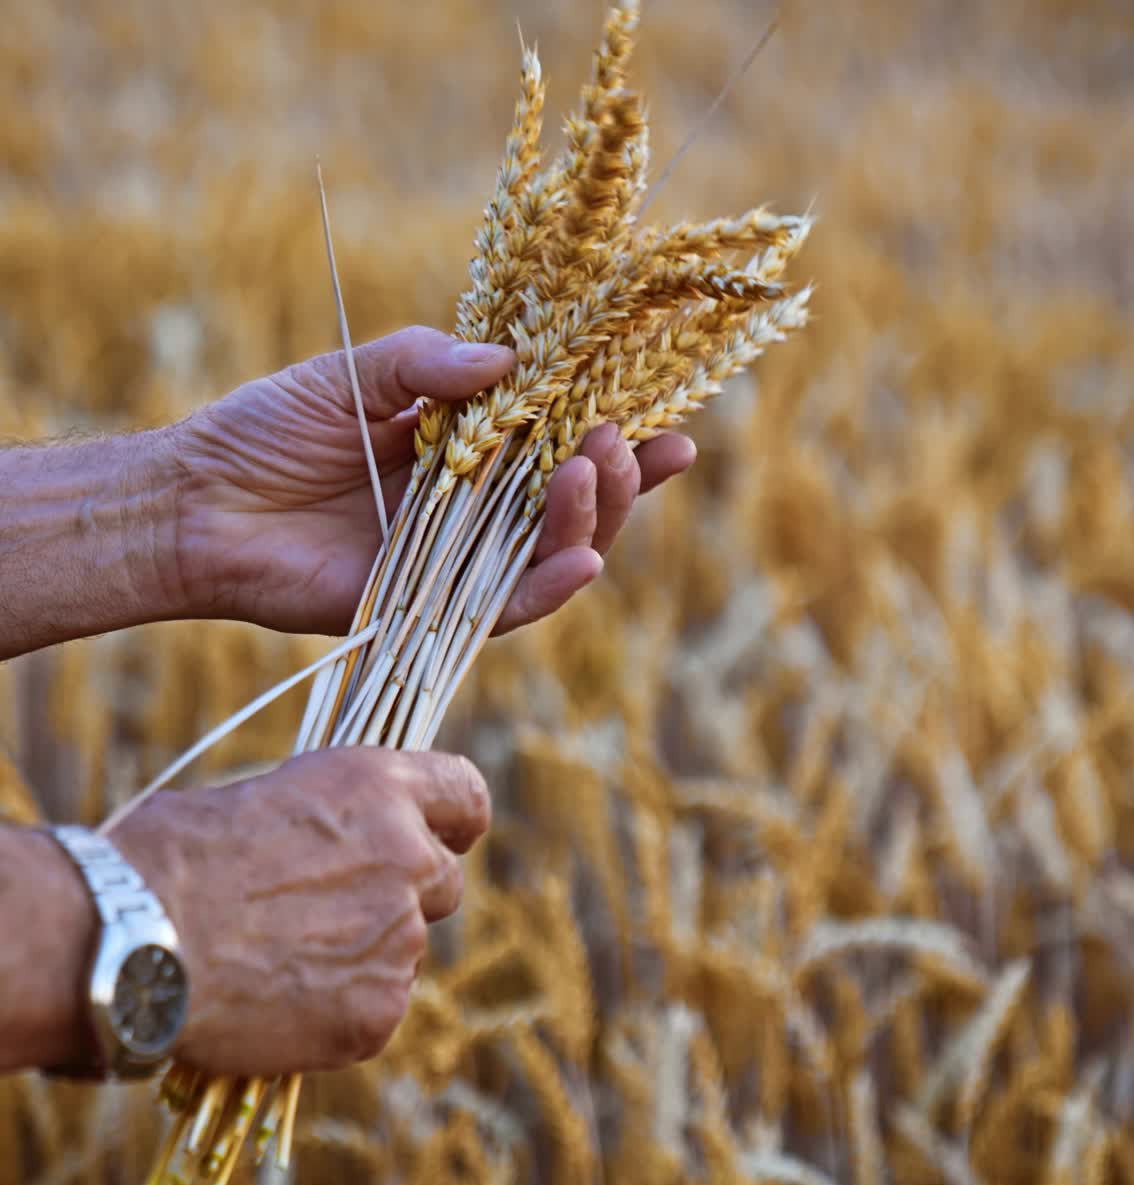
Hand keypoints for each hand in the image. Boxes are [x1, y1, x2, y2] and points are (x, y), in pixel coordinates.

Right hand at [111, 747, 488, 1075]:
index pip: (466, 796)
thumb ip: (331, 824)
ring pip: (405, 950)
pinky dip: (338, 1012)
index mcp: (379, 788)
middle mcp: (408, 857)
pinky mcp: (378, 1012)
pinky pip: (376, 1009)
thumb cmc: (171, 856)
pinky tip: (275, 1005)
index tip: (448, 835)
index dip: (456, 820)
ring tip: (278, 962)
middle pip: (444, 883)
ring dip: (362, 956)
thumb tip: (337, 844)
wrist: (130, 939)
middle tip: (336, 915)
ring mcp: (400, 939)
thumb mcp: (265, 799)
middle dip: (404, 897)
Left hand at [173, 327, 695, 634]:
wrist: (199, 506)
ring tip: (600, 470)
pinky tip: (585, 559)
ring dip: (592, 520)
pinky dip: (550, 588)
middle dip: (617, 475)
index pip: (560, 443)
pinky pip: (509, 608)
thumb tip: (512, 360)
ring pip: (555, 555)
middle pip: (574, 503)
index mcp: (467, 451)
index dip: (619, 433)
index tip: (671, 417)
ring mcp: (461, 562)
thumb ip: (427, 365)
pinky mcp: (435, 611)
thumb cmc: (267, 433)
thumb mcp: (351, 376)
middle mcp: (477, 510)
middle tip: (620, 440)